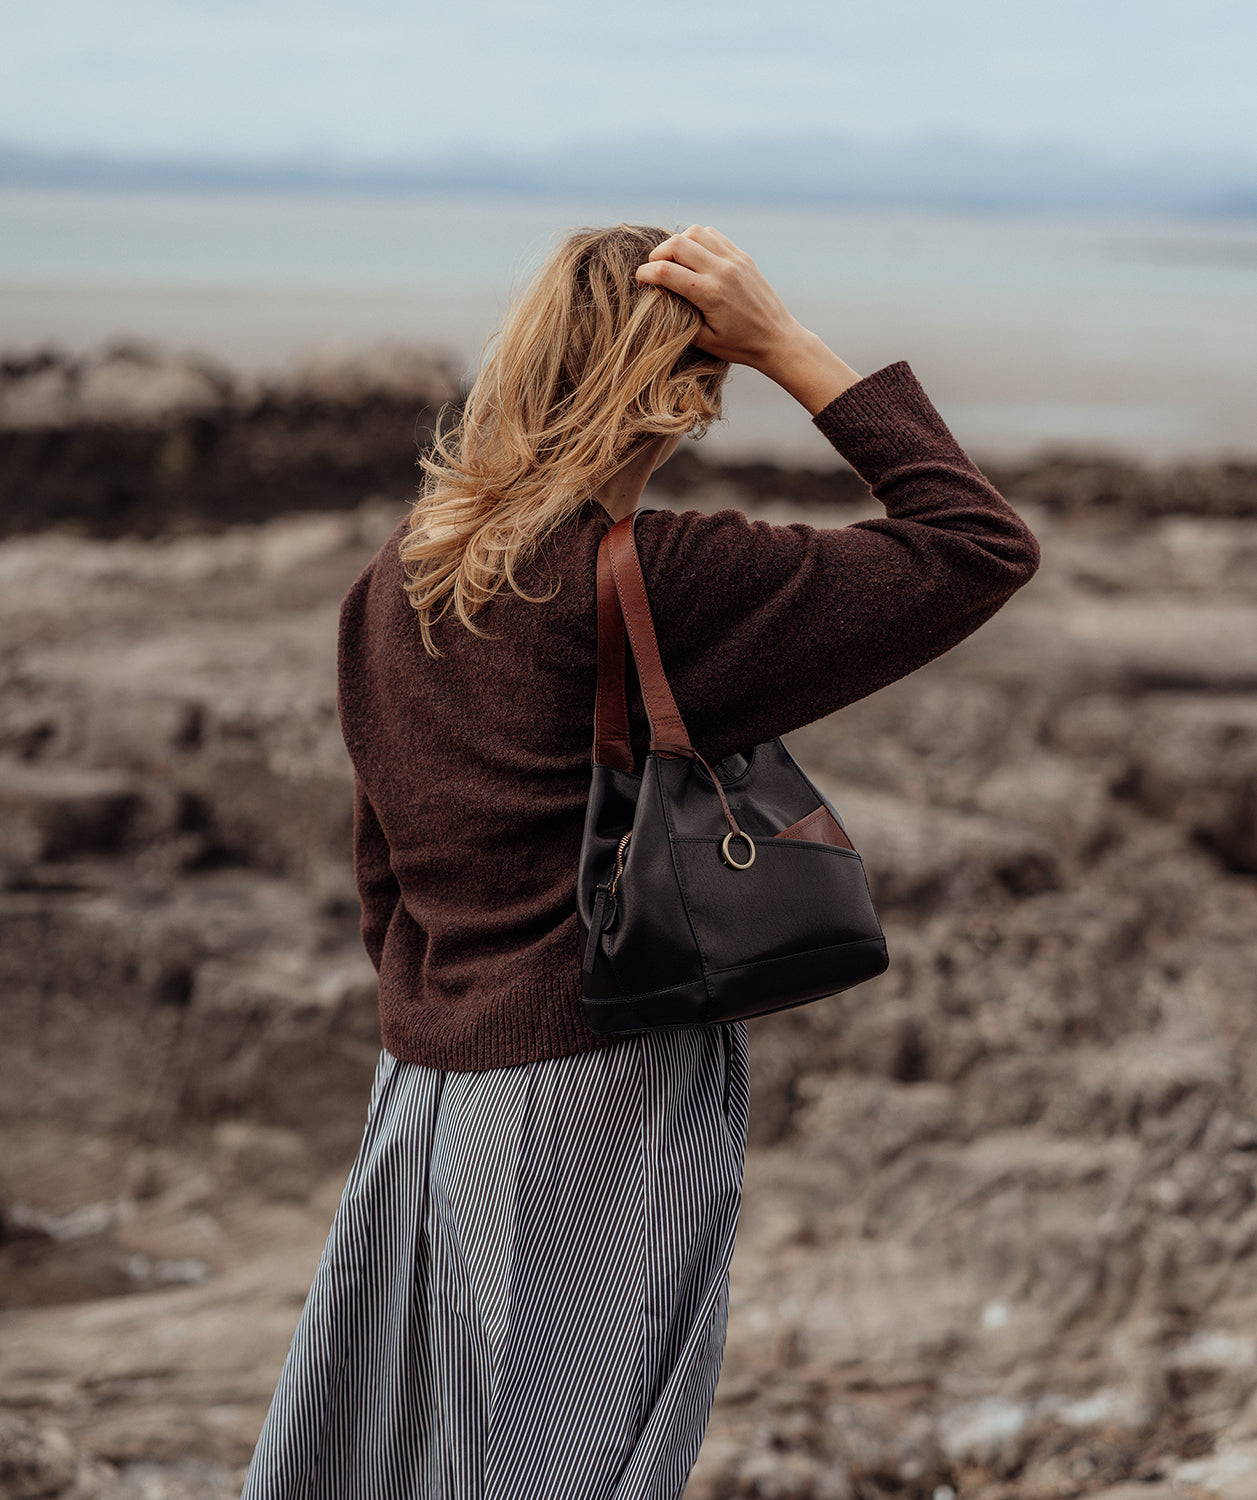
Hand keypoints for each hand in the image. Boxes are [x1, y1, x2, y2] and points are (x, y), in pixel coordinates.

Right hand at [635, 225, 861, 413]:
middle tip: (654, 269)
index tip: (640, 281)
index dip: (645, 273)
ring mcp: (734, 260)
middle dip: (657, 254)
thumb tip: (660, 299)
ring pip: (695, 232)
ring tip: (674, 260)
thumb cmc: (740, 346)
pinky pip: (713, 235)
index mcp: (710, 294)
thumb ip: (681, 317)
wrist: (778, 339)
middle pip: (677, 244)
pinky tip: (694, 256)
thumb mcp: (705, 340)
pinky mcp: (743, 256)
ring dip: (678, 243)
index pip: (666, 271)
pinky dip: (697, 240)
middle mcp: (722, 271)